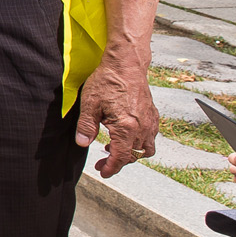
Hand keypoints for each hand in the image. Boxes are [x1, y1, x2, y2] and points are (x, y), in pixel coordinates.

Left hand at [74, 56, 158, 176]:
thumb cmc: (108, 81)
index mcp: (127, 127)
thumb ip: (86, 126)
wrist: (126, 64)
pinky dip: (140, 142)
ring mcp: (150, 122)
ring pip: (146, 149)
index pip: (121, 157)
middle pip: (134, 155)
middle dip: (118, 162)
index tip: (103, 172)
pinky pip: (151, 137)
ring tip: (113, 148)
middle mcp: (143, 127)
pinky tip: (126, 135)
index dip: (111, 168)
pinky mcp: (153, 115)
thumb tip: (82, 143)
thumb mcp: (90, 104)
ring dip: (131, 153)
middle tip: (102, 161)